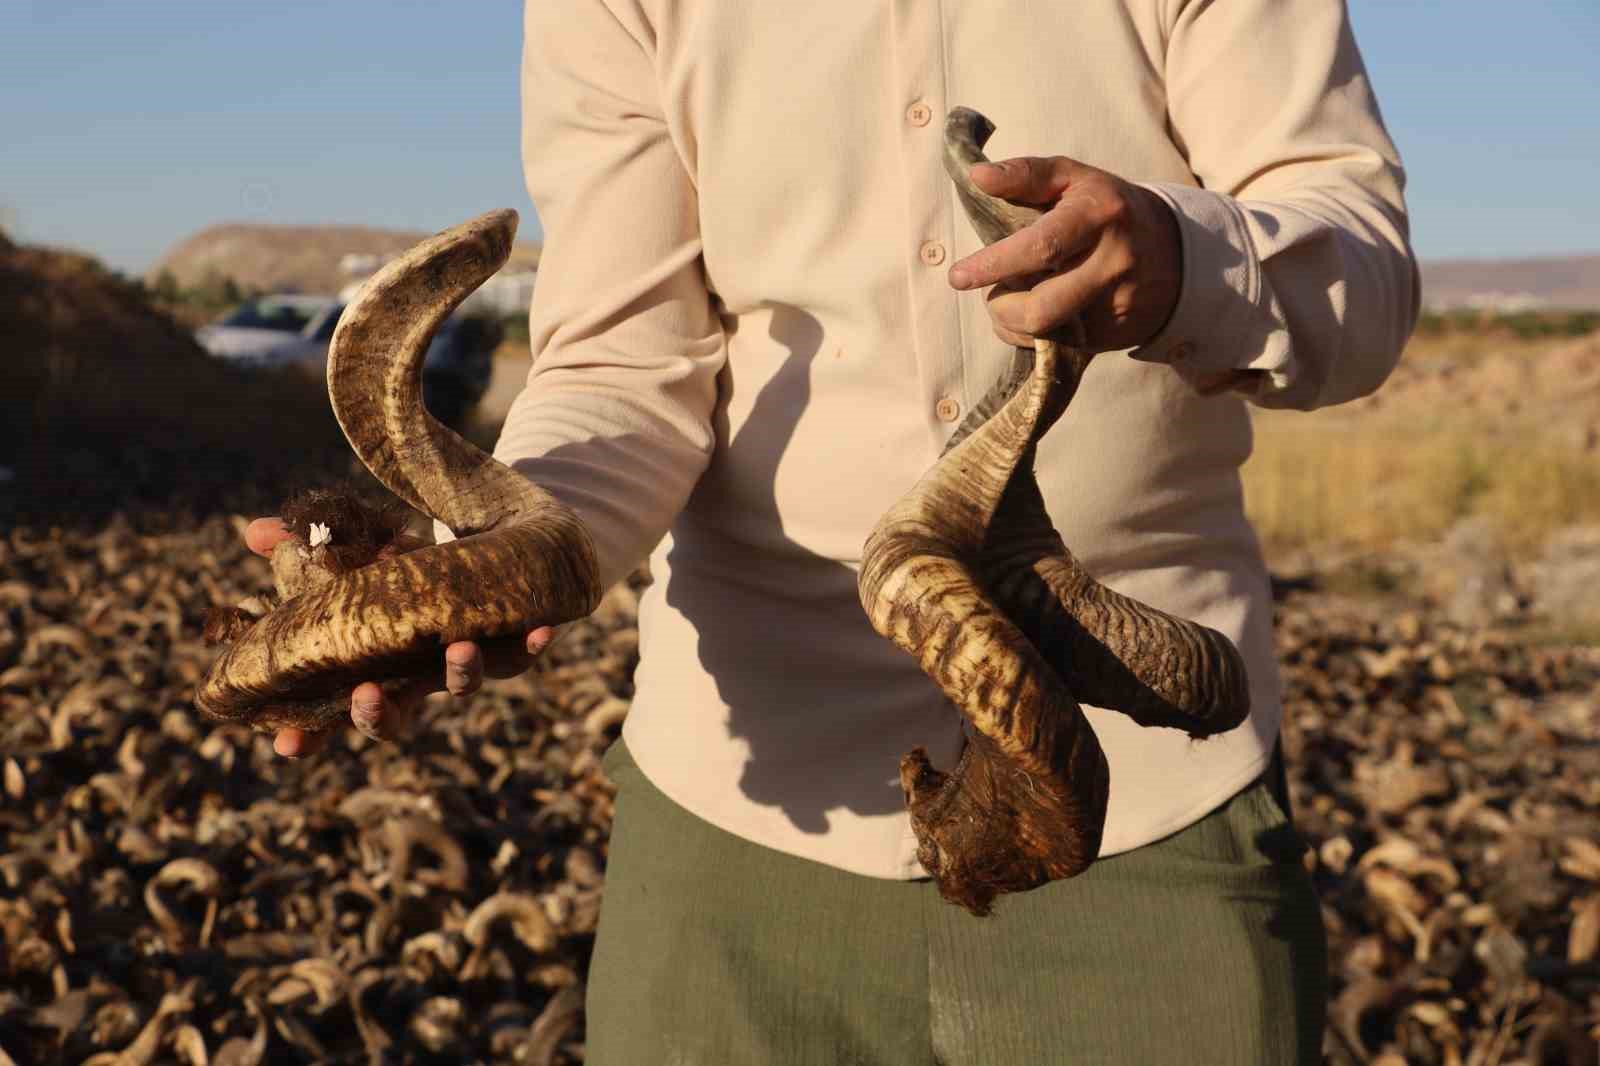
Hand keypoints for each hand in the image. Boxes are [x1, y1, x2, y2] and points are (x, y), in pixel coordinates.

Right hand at [242, 517, 556, 757]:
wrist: (487, 554)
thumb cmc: (404, 569)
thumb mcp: (351, 558)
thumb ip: (304, 549)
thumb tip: (257, 532)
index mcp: (369, 667)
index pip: (329, 714)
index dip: (308, 735)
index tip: (285, 743)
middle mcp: (413, 677)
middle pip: (393, 719)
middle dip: (376, 716)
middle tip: (364, 696)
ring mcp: (459, 666)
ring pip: (461, 686)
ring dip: (461, 674)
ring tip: (459, 650)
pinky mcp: (506, 646)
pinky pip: (520, 653)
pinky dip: (531, 645)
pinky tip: (542, 632)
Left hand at [947, 155, 1181, 351]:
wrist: (1175, 251)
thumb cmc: (1106, 208)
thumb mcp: (1074, 179)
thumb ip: (1026, 175)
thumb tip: (978, 177)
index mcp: (1099, 215)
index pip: (1041, 246)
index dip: (994, 264)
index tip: (958, 276)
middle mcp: (1112, 263)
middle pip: (1040, 308)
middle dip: (999, 307)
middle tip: (988, 293)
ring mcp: (1117, 305)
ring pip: (1044, 333)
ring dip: (1011, 323)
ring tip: (1010, 300)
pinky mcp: (1115, 336)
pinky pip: (1057, 346)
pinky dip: (1033, 334)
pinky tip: (1036, 311)